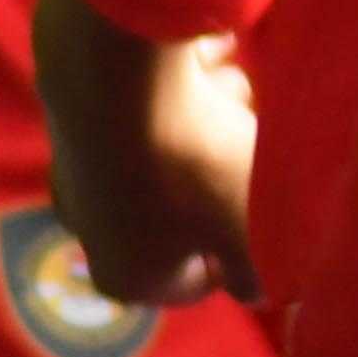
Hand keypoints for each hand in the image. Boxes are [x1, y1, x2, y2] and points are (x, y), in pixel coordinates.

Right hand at [35, 0, 256, 307]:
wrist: (119, 80)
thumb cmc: (196, 171)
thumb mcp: (252, 233)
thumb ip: (261, 274)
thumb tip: (261, 291)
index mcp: (129, 278)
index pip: (198, 281)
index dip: (245, 251)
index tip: (272, 212)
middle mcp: (95, 233)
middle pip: (194, 206)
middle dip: (235, 170)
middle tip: (251, 144)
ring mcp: (86, 173)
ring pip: (184, 148)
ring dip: (220, 118)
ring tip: (230, 95)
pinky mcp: (85, 118)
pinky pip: (163, 103)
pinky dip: (192, 85)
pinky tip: (205, 64)